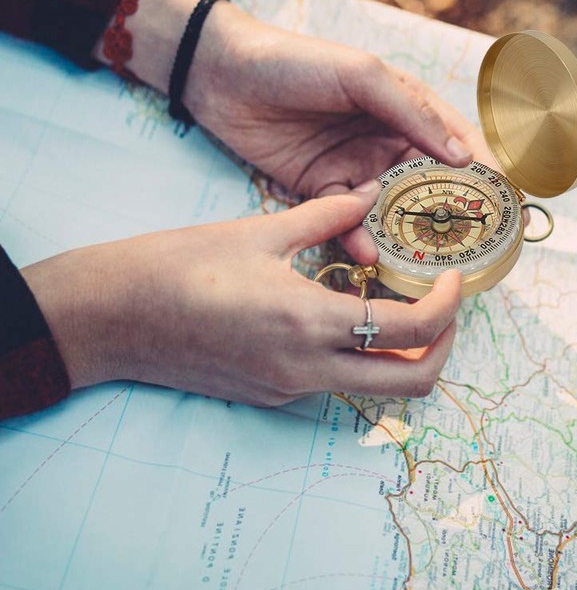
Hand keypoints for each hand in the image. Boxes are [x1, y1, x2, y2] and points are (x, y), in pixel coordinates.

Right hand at [21, 186, 461, 405]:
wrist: (110, 318)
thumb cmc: (178, 265)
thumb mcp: (260, 231)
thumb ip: (325, 214)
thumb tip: (366, 195)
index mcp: (309, 320)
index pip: (411, 331)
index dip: (448, 305)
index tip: (453, 277)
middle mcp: (307, 368)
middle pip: (412, 385)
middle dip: (443, 347)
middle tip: (443, 305)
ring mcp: (288, 389)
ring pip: (375, 388)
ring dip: (401, 352)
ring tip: (393, 301)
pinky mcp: (270, 394)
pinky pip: (334, 381)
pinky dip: (356, 353)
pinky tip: (337, 311)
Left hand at [96, 0, 496, 261]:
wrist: (223, 74)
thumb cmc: (299, 62)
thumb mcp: (363, 76)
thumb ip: (412, 113)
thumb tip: (463, 157)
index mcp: (406, 108)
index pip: (457, 144)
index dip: (487, 175)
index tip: (512, 207)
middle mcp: (387, 141)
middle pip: (430, 185)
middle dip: (452, 217)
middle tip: (475, 250)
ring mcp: (355, 168)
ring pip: (392, 211)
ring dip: (407, 236)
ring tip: (425, 265)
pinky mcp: (321, 189)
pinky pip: (347, 221)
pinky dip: (358, 238)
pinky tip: (369, 254)